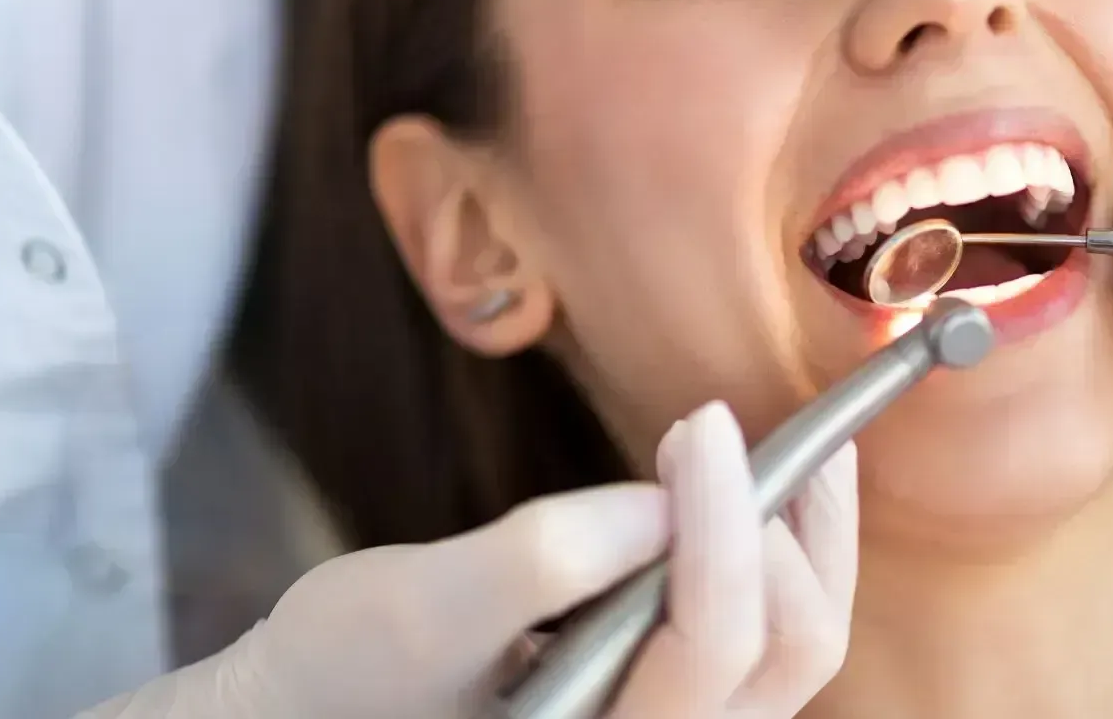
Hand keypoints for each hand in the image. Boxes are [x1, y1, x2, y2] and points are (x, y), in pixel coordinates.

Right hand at [78, 402, 857, 718]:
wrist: (309, 716)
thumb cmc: (345, 673)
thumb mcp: (419, 607)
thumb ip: (542, 558)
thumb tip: (671, 499)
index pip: (715, 643)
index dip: (724, 523)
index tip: (700, 423)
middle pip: (790, 650)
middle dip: (783, 530)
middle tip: (731, 428)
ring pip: (794, 649)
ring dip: (802, 540)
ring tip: (795, 448)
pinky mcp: (669, 709)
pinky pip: (767, 644)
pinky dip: (779, 560)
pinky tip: (763, 496)